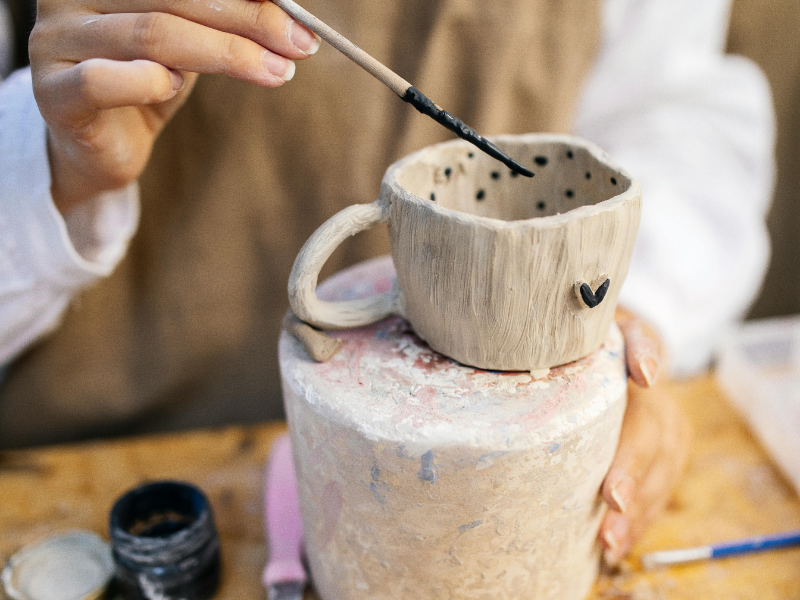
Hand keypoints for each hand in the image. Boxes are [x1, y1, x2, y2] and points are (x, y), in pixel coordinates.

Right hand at [29, 0, 319, 213]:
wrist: (103, 144)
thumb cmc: (148, 80)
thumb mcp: (190, 38)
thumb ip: (221, 16)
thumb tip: (288, 10)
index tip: (297, 17)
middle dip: (248, 20)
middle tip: (299, 45)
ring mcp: (56, 39)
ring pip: (153, 34)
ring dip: (225, 54)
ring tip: (274, 72)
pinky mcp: (54, 92)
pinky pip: (104, 81)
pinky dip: (151, 83)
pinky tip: (175, 87)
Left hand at [599, 309, 691, 564]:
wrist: (629, 340)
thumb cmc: (605, 336)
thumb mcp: (618, 326)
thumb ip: (635, 344)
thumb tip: (647, 374)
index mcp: (652, 388)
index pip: (645, 426)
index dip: (630, 462)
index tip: (612, 495)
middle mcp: (668, 415)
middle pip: (654, 462)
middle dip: (631, 499)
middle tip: (608, 529)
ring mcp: (672, 438)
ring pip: (659, 483)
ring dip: (636, 518)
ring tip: (609, 545)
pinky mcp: (668, 456)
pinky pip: (657, 492)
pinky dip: (640, 520)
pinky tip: (619, 543)